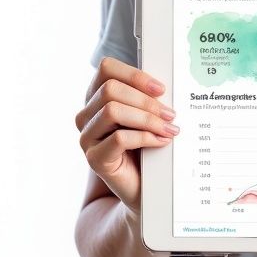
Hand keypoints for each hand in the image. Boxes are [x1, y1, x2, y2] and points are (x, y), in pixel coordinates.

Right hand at [75, 57, 178, 214]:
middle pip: (110, 90)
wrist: (145, 188)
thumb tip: (163, 87)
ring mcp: (86, 137)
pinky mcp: (94, 158)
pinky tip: (161, 142)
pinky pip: (118, 138)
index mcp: (96, 98)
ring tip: (169, 128)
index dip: (135, 75)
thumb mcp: (146, 117)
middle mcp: (86, 115)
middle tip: (171, 114)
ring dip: (147, 118)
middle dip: (146, 101)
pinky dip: (145, 137)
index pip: (106, 69)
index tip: (161, 89)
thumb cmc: (146, 149)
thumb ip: (147, 99)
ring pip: (112, 111)